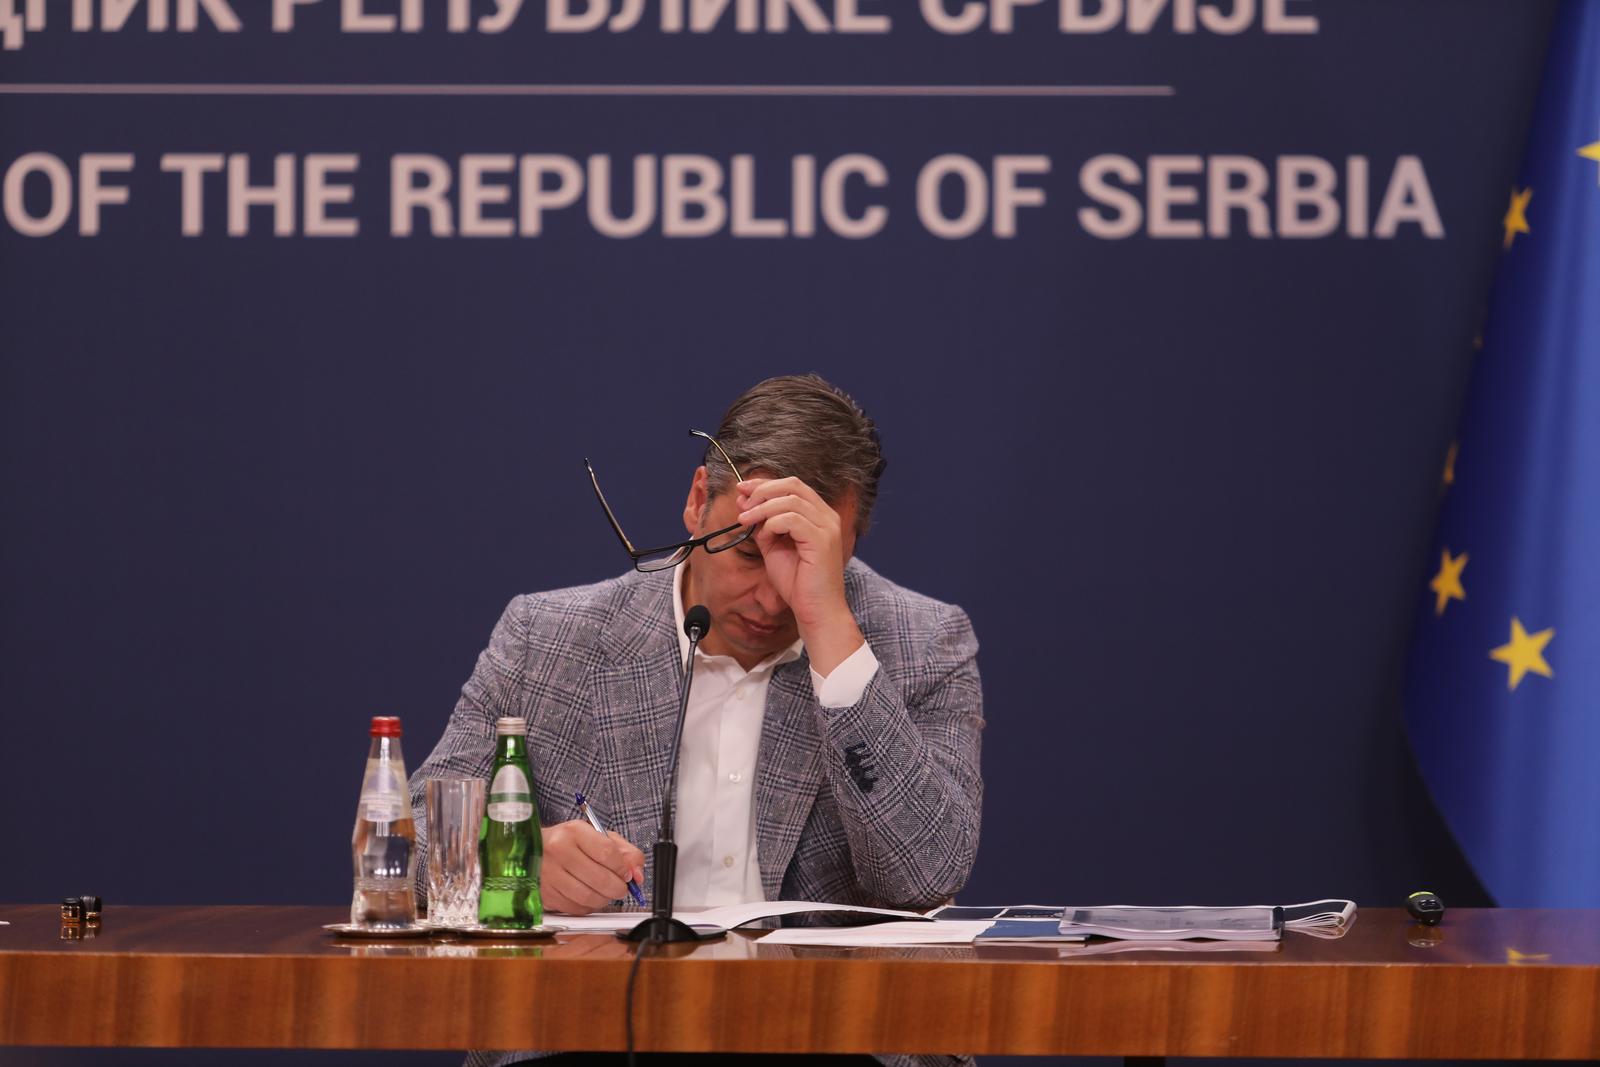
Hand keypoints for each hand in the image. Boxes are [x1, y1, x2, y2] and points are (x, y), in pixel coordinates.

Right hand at [540, 820, 645, 914]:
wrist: (531, 850)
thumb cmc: (568, 842)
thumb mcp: (597, 836)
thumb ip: (624, 852)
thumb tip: (638, 875)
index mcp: (574, 832)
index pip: (607, 853)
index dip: (623, 868)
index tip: (628, 874)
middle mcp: (559, 851)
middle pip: (600, 878)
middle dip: (618, 888)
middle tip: (622, 888)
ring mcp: (549, 874)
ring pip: (588, 897)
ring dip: (605, 899)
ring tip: (607, 893)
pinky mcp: (545, 894)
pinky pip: (576, 908)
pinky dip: (589, 906)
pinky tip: (590, 897)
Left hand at [735, 476, 863, 674]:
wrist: (816, 612)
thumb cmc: (798, 584)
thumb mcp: (775, 547)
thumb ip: (763, 525)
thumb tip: (745, 503)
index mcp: (819, 515)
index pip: (793, 486)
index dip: (765, 483)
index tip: (742, 489)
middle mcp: (827, 517)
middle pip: (793, 485)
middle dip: (762, 490)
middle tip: (742, 503)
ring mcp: (827, 528)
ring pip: (790, 500)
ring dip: (762, 507)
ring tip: (744, 520)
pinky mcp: (822, 541)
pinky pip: (792, 519)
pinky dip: (772, 523)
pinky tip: (763, 535)